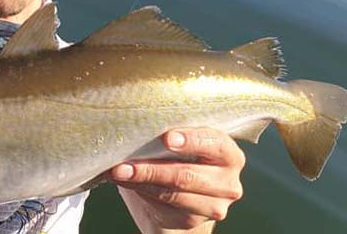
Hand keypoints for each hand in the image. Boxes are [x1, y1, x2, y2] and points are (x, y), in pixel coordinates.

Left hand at [111, 128, 244, 232]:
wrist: (181, 201)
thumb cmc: (178, 161)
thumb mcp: (180, 145)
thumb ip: (169, 135)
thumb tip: (134, 126)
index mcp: (227, 151)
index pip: (213, 142)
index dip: (191, 140)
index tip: (167, 138)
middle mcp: (228, 179)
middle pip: (188, 174)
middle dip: (152, 168)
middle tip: (124, 163)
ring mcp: (216, 203)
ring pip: (174, 192)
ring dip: (141, 180)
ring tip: (118, 172)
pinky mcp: (196, 219)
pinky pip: (166, 204)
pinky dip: (141, 190)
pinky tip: (125, 182)